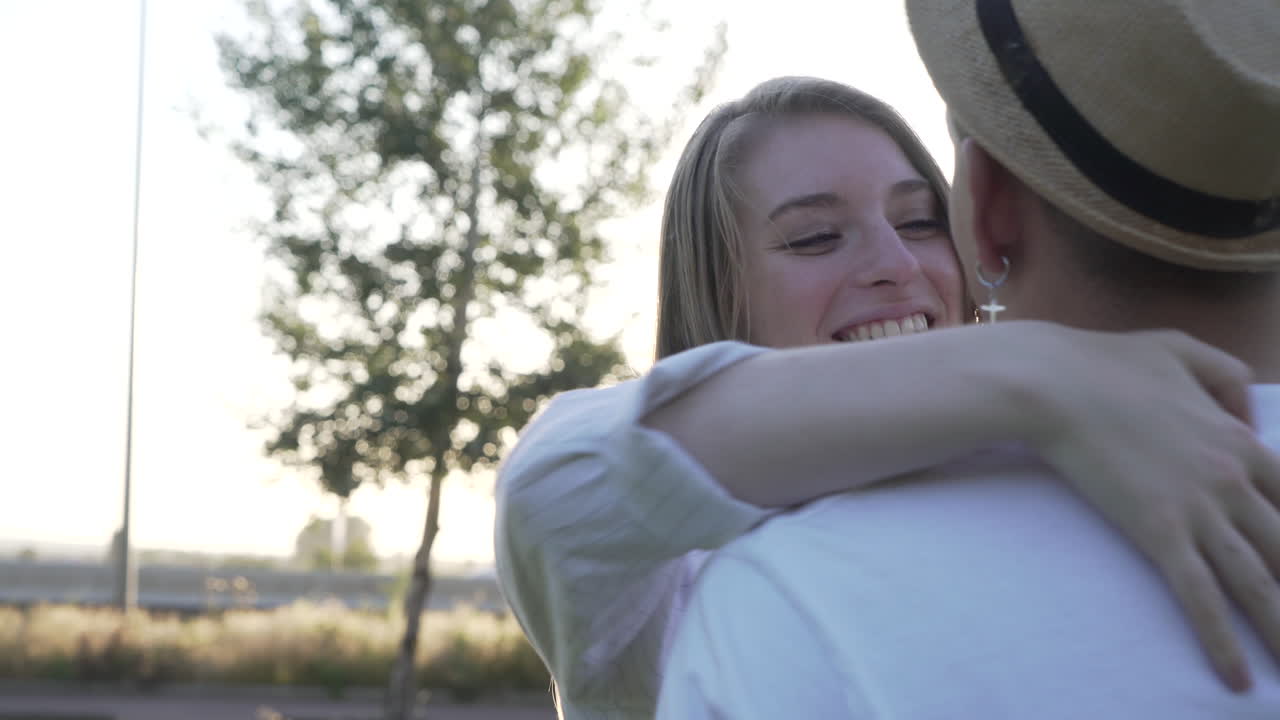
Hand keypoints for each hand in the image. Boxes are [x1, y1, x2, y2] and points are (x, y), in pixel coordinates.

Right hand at [1019, 325, 1279, 692]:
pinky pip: (1199, 596)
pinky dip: (1221, 640)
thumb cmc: (1106, 361)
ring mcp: (1198, 509)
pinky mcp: (1159, 532)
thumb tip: (1246, 418)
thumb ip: (1225, 376)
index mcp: (1240, 441)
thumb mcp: (1178, 348)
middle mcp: (1233, 480)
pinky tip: (1236, 676)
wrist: (1053, 382)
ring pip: (1259, 582)